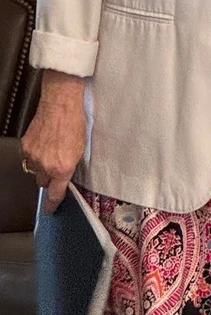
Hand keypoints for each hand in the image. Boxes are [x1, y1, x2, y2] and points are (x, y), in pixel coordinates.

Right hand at [20, 70, 86, 212]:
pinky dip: (34, 155)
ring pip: (34, 171)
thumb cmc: (74, 124)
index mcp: (62, 168)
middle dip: (49, 178)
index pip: (55, 193)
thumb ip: (71, 167)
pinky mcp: (25, 146)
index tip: (50, 208)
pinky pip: (27, 158)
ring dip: (41, 166)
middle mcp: (46, 165)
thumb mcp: (81, 151)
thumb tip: (65, 176)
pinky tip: (43, 145)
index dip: (52, 203)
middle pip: (43, 183)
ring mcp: (33, 156)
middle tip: (55, 167)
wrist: (60, 106)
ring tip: (50, 152)